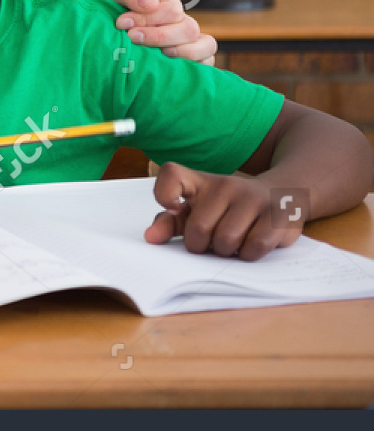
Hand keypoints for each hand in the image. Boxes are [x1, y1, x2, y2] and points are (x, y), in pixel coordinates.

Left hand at [103, 0, 215, 64]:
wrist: (104, 39)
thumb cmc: (110, 16)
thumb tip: (150, 5)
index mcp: (165, 1)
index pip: (170, 9)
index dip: (146, 18)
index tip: (120, 23)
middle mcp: (182, 20)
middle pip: (188, 28)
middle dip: (160, 36)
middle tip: (132, 38)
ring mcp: (191, 40)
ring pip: (207, 44)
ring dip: (184, 51)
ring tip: (161, 55)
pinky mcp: (194, 60)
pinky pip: (208, 63)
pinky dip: (195, 65)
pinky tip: (171, 68)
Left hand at [143, 162, 301, 259]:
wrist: (280, 194)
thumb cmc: (227, 209)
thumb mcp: (196, 211)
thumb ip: (170, 223)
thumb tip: (150, 238)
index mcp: (199, 181)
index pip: (171, 175)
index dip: (164, 194)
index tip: (173, 208)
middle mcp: (225, 184)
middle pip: (199, 228)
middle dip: (201, 246)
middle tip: (210, 242)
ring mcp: (253, 197)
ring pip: (227, 240)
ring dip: (226, 252)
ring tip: (231, 243)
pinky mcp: (277, 214)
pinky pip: (255, 247)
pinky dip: (248, 255)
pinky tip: (249, 245)